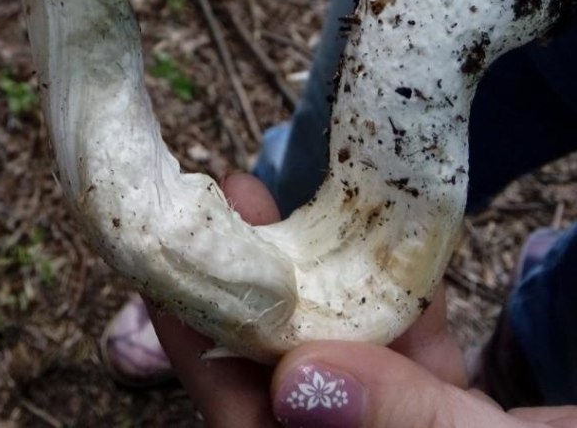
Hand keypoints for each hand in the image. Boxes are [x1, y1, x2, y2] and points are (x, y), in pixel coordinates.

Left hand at [152, 173, 576, 427]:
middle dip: (261, 294)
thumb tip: (300, 384)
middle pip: (295, 393)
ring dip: (329, 288)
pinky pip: (420, 379)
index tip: (171, 262)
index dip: (206, 353)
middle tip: (238, 197)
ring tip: (293, 199)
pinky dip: (404, 318)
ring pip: (354, 374)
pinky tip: (396, 258)